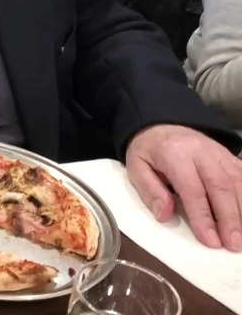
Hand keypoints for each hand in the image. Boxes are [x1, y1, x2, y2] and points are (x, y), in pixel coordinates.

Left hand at [126, 124, 241, 250]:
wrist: (162, 125)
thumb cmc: (149, 151)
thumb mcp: (137, 167)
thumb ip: (150, 191)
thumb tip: (164, 215)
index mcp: (174, 154)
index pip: (192, 189)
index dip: (203, 217)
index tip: (210, 241)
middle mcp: (201, 152)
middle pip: (221, 186)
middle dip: (230, 218)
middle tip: (233, 245)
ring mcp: (219, 153)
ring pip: (238, 182)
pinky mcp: (230, 156)